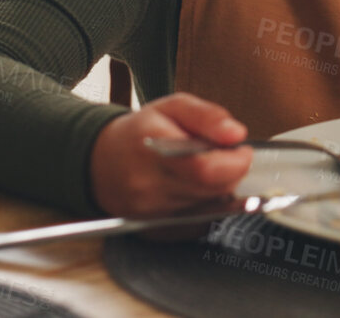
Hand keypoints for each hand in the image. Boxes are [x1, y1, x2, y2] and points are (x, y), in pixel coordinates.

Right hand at [89, 93, 253, 217]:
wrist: (98, 164)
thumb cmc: (138, 133)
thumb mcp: (172, 108)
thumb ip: (208, 117)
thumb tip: (236, 134)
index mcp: (152, 149)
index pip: (206, 169)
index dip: (235, 162)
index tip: (241, 150)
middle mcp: (148, 187)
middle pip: (213, 190)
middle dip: (231, 173)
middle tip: (224, 157)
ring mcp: (150, 214)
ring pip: (210, 207)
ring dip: (219, 189)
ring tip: (203, 170)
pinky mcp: (155, 231)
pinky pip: (199, 223)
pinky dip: (206, 207)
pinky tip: (193, 190)